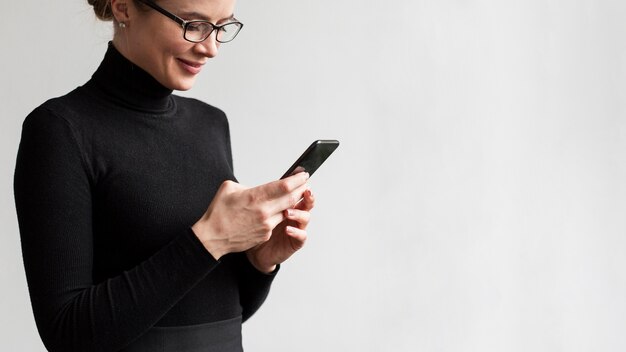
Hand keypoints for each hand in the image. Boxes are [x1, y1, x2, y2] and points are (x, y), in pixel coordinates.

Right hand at [191, 172, 309, 259]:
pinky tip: (279, 209)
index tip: (303, 174)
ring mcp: (266, 225)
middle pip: (291, 198)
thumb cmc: (218, 212)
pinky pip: (276, 222)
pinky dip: (280, 214)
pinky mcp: (266, 234)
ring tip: (295, 195)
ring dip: (293, 203)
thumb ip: (247, 186)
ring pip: (286, 211)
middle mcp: (264, 211)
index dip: (297, 179)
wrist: (212, 237)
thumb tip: (258, 188)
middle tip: (306, 182)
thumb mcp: (229, 189)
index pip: (284, 186)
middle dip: (301, 189)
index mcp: (255, 197)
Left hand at [246, 187, 314, 272]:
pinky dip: (296, 232)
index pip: (295, 190)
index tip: (301, 174)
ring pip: (306, 217)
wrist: (254, 251)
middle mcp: (293, 214)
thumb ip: (255, 197)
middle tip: (305, 190)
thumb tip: (246, 186)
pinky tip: (287, 229)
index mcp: (285, 203)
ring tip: (288, 212)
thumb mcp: (253, 209)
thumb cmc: (254, 228)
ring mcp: (295, 228)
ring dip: (299, 213)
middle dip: (307, 195)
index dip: (299, 182)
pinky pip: (301, 236)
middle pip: (306, 201)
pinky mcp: (295, 242)